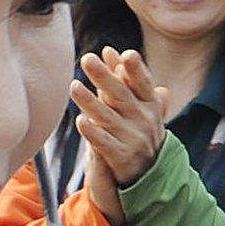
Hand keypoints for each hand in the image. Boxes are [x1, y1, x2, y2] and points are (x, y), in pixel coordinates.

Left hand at [69, 50, 167, 225]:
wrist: (148, 175)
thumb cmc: (138, 131)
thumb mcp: (138, 106)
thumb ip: (125, 79)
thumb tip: (110, 51)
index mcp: (150, 106)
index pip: (143, 84)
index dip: (136, 70)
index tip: (126, 54)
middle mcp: (144, 121)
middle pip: (122, 96)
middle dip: (104, 77)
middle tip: (87, 60)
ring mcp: (133, 140)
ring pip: (108, 118)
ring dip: (90, 102)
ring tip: (74, 86)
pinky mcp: (121, 158)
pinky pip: (104, 143)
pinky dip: (92, 132)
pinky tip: (80, 121)